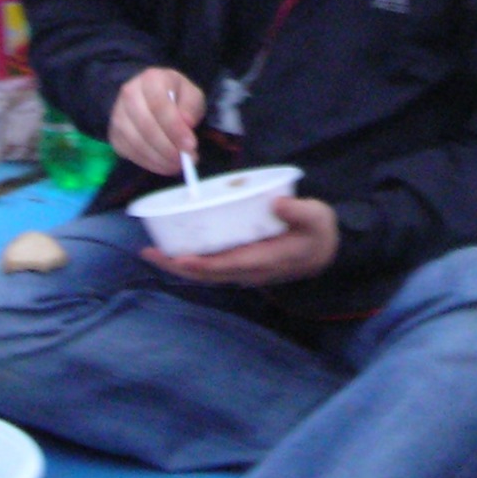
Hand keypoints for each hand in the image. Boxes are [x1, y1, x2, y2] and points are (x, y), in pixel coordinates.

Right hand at [108, 65, 204, 174]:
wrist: (149, 98)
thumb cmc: (175, 96)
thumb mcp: (191, 95)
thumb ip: (191, 106)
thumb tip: (186, 123)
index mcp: (151, 79)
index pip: (159, 106)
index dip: (175, 128)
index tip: (190, 145)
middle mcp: (129, 94)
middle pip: (147, 126)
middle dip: (168, 148)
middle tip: (186, 160)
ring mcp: (118, 115)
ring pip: (137, 143)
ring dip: (160, 159)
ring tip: (178, 164)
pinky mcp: (114, 135)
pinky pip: (130, 153)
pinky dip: (149, 163)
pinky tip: (164, 164)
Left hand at [147, 197, 337, 287]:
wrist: (328, 252)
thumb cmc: (320, 233)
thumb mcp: (316, 217)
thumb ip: (298, 211)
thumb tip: (276, 203)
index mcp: (264, 260)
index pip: (225, 266)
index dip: (200, 264)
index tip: (179, 258)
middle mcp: (249, 271)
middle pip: (206, 274)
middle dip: (176, 266)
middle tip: (148, 252)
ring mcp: (244, 271)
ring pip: (206, 273)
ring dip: (178, 265)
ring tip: (153, 252)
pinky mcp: (242, 264)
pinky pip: (211, 267)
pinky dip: (191, 262)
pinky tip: (177, 250)